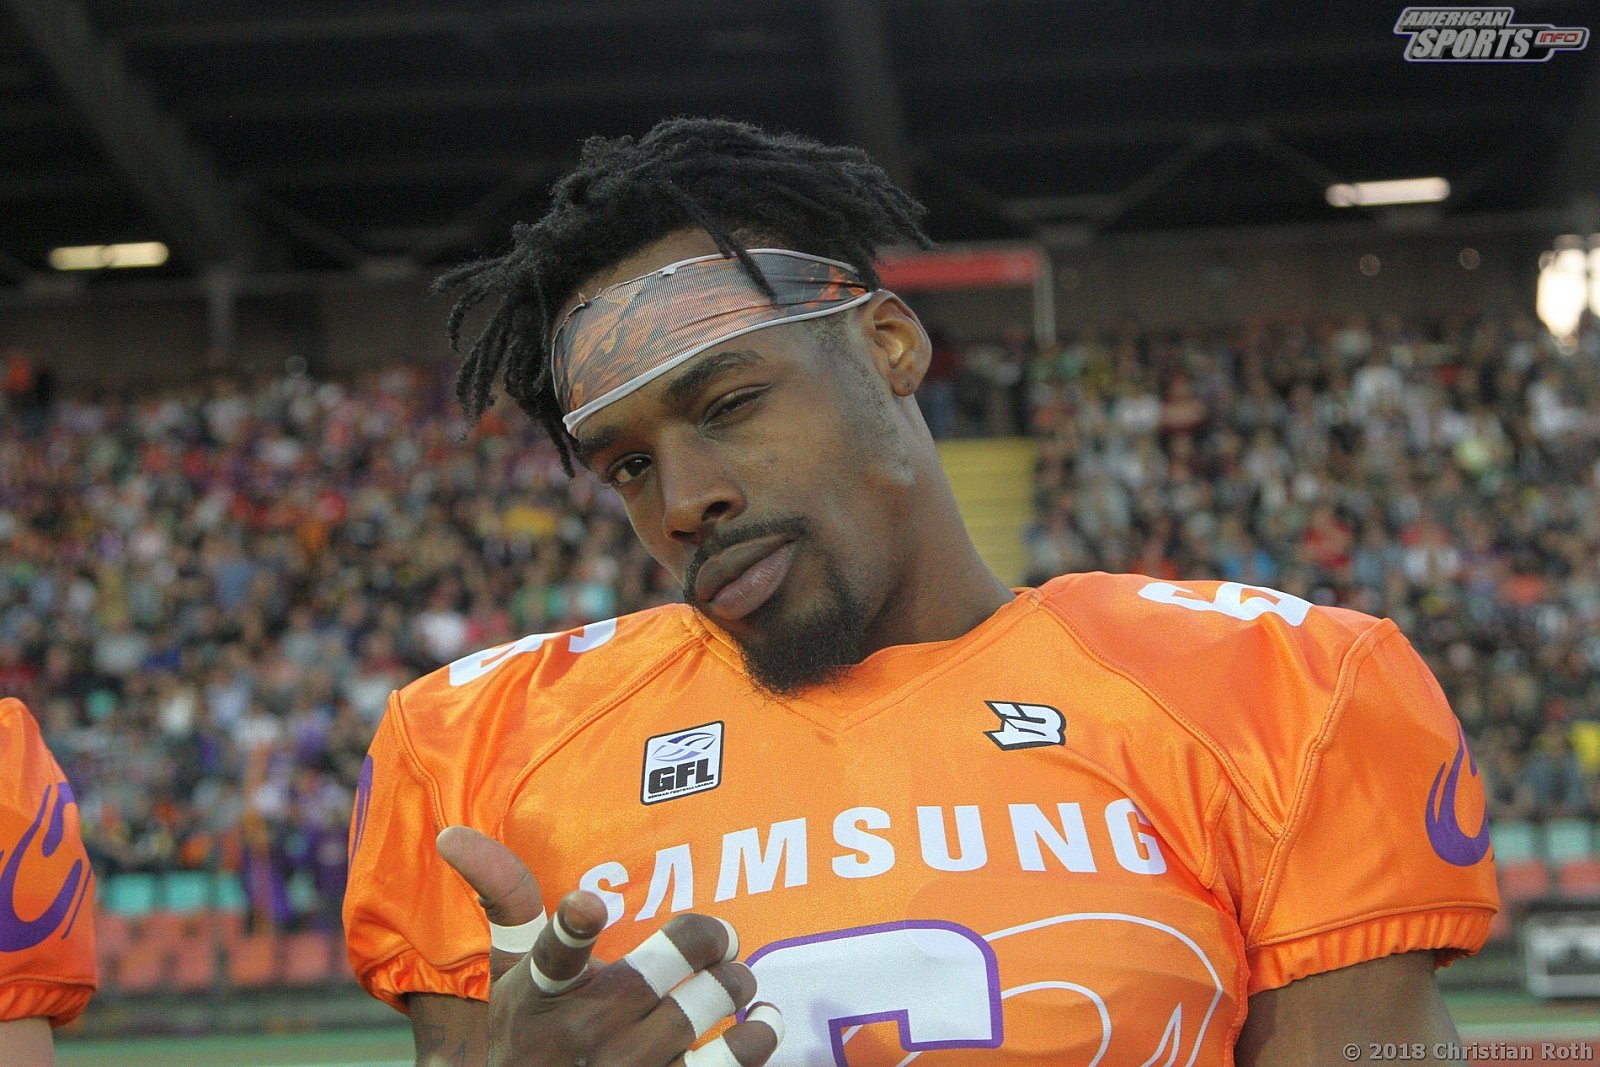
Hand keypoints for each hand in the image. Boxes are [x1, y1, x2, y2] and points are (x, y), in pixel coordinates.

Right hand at [437, 826, 782, 1066]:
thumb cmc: (531, 1035)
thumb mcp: (512, 975)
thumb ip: (505, 900)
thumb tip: (452, 833)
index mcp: (541, 990)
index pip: (554, 951)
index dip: (572, 926)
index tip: (588, 905)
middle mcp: (583, 1031)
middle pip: (668, 965)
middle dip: (709, 942)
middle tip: (721, 943)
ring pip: (705, 1006)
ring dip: (734, 984)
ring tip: (736, 982)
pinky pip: (731, 1062)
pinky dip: (758, 1036)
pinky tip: (759, 1023)